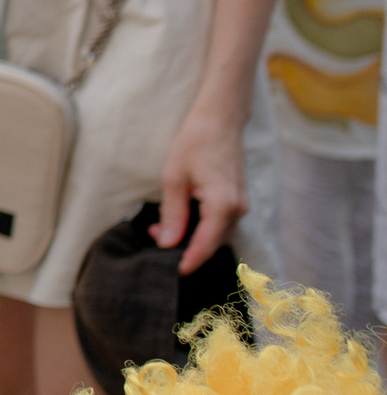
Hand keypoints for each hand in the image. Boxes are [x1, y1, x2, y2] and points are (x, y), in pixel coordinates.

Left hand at [156, 105, 246, 272]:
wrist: (220, 121)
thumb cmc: (195, 144)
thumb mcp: (174, 178)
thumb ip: (173, 214)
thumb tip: (168, 243)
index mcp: (223, 205)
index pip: (206, 245)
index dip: (189, 261)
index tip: (172, 272)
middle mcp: (238, 210)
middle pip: (211, 243)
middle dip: (183, 245)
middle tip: (154, 234)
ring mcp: (241, 206)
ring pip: (215, 234)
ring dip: (190, 236)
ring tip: (160, 226)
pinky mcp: (237, 201)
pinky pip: (219, 223)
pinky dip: (200, 226)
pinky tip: (179, 217)